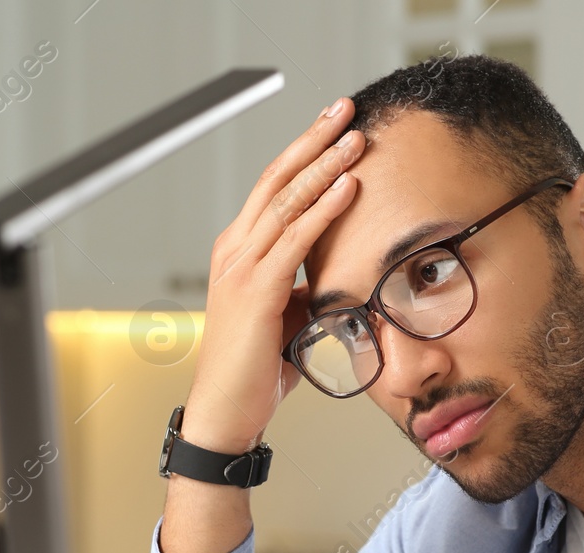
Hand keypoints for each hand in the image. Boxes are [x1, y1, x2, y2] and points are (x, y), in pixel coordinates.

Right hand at [182, 97, 365, 453]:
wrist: (227, 411)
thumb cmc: (257, 371)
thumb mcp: (289, 319)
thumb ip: (307, 290)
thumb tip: (340, 278)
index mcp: (240, 252)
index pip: (275, 188)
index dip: (306, 154)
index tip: (336, 127)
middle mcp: (235, 250)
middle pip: (278, 178)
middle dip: (314, 140)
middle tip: (345, 109)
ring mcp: (242, 267)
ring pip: (287, 200)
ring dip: (325, 165)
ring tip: (356, 138)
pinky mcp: (255, 290)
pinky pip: (295, 238)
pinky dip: (324, 208)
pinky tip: (347, 186)